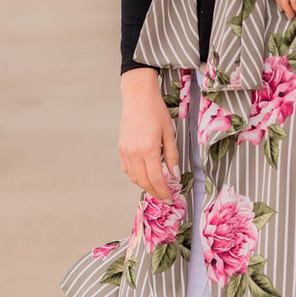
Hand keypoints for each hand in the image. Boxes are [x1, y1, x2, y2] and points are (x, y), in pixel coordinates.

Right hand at [119, 68, 178, 201]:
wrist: (138, 98)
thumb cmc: (156, 112)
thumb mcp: (169, 133)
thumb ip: (172, 155)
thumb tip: (175, 175)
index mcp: (149, 149)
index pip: (156, 179)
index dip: (164, 192)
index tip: (171, 198)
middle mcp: (135, 153)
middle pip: (144, 182)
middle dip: (155, 192)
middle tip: (165, 197)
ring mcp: (126, 151)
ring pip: (134, 178)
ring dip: (146, 186)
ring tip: (157, 188)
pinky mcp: (121, 148)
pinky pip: (127, 169)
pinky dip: (136, 177)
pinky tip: (145, 176)